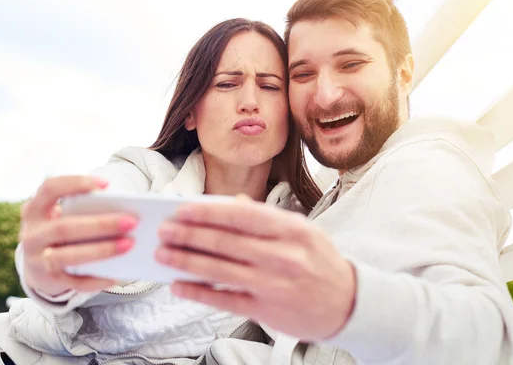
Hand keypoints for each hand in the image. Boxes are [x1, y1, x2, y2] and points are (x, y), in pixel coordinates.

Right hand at [19, 176, 136, 295]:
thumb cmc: (59, 232)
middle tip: (131, 221)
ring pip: (70, 256)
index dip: (76, 183)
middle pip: (65, 227)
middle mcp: (31, 234)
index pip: (50, 189)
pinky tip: (116, 275)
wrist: (36, 267)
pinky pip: (75, 282)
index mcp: (34, 210)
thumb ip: (79, 210)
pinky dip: (96, 279)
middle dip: (100, 224)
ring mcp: (37, 260)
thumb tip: (120, 211)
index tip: (106, 184)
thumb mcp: (59, 216)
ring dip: (102, 250)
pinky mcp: (48, 281)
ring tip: (128, 245)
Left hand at [155, 197, 355, 340]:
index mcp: (291, 230)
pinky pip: (224, 300)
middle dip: (189, 235)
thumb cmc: (321, 262)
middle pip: (225, 242)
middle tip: (164, 231)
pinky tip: (180, 286)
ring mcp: (273, 285)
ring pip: (219, 270)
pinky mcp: (266, 310)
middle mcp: (282, 256)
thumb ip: (268, 217)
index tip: (183, 210)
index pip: (241, 215)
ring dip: (186, 261)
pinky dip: (198, 292)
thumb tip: (234, 203)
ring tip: (164, 254)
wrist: (348, 304)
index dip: (208, 212)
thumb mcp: (303, 230)